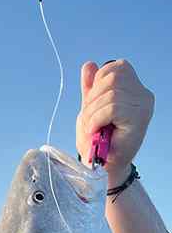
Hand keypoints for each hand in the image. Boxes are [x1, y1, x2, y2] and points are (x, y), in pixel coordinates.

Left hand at [75, 59, 153, 185]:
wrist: (102, 168)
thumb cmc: (97, 142)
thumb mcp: (90, 110)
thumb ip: (91, 89)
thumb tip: (89, 65)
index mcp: (133, 89)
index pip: (114, 68)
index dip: (96, 84)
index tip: (92, 107)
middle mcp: (142, 94)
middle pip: (111, 77)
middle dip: (92, 99)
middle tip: (90, 121)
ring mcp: (143, 105)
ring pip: (110, 93)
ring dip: (92, 113)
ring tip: (93, 128)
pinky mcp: (139, 118)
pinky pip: (112, 107)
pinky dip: (97, 119)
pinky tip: (95, 130)